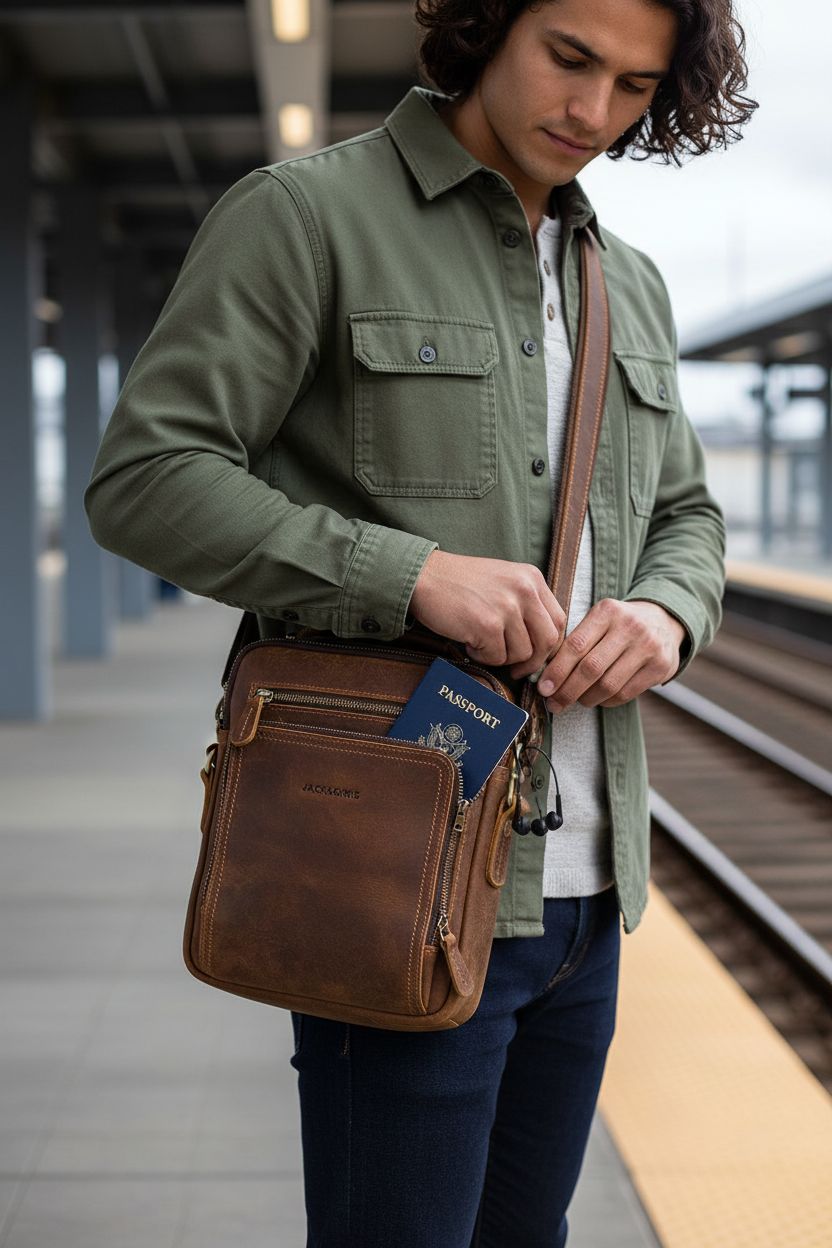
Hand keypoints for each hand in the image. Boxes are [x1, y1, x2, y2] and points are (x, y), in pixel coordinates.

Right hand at [408, 550, 565, 672]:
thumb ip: (526, 604)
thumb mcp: (504, 581)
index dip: (549, 646)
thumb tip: (543, 645)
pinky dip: (482, 657)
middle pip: (548, 641)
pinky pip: (497, 658)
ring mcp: (507, 607)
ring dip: (502, 657)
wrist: (425, 576)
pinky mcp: (488, 625)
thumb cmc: (460, 583)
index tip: (535, 657)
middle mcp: (524, 590)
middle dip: (533, 662)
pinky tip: (469, 642)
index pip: (559, 620)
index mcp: (532, 578)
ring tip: (482, 644)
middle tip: (516, 669)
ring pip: (522, 653)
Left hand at [512, 598, 685, 712]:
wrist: (664, 621)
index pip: (576, 645)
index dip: (556, 670)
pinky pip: (625, 694)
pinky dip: (606, 701)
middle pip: (591, 668)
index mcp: (607, 611)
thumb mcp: (600, 620)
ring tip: (575, 701)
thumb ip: (576, 641)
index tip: (543, 688)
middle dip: (567, 691)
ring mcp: (648, 646)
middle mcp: (630, 626)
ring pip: (608, 685)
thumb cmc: (619, 625)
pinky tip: (598, 698)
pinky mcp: (661, 666)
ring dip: (586, 699)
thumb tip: (545, 676)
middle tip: (554, 704)